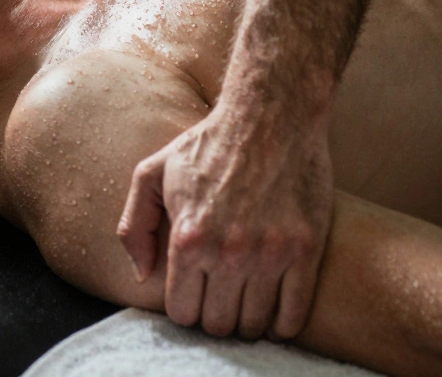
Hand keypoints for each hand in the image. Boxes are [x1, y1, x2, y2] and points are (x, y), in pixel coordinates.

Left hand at [116, 104, 333, 339]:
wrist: (270, 116)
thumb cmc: (208, 144)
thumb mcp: (152, 173)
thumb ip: (135, 227)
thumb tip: (142, 276)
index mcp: (188, 238)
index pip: (182, 311)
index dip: (185, 308)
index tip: (194, 296)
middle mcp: (228, 252)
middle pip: (218, 324)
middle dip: (215, 317)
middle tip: (220, 300)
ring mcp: (270, 253)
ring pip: (254, 325)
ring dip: (247, 322)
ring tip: (245, 302)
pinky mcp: (306, 249)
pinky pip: (294, 313)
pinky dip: (283, 323)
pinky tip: (275, 311)